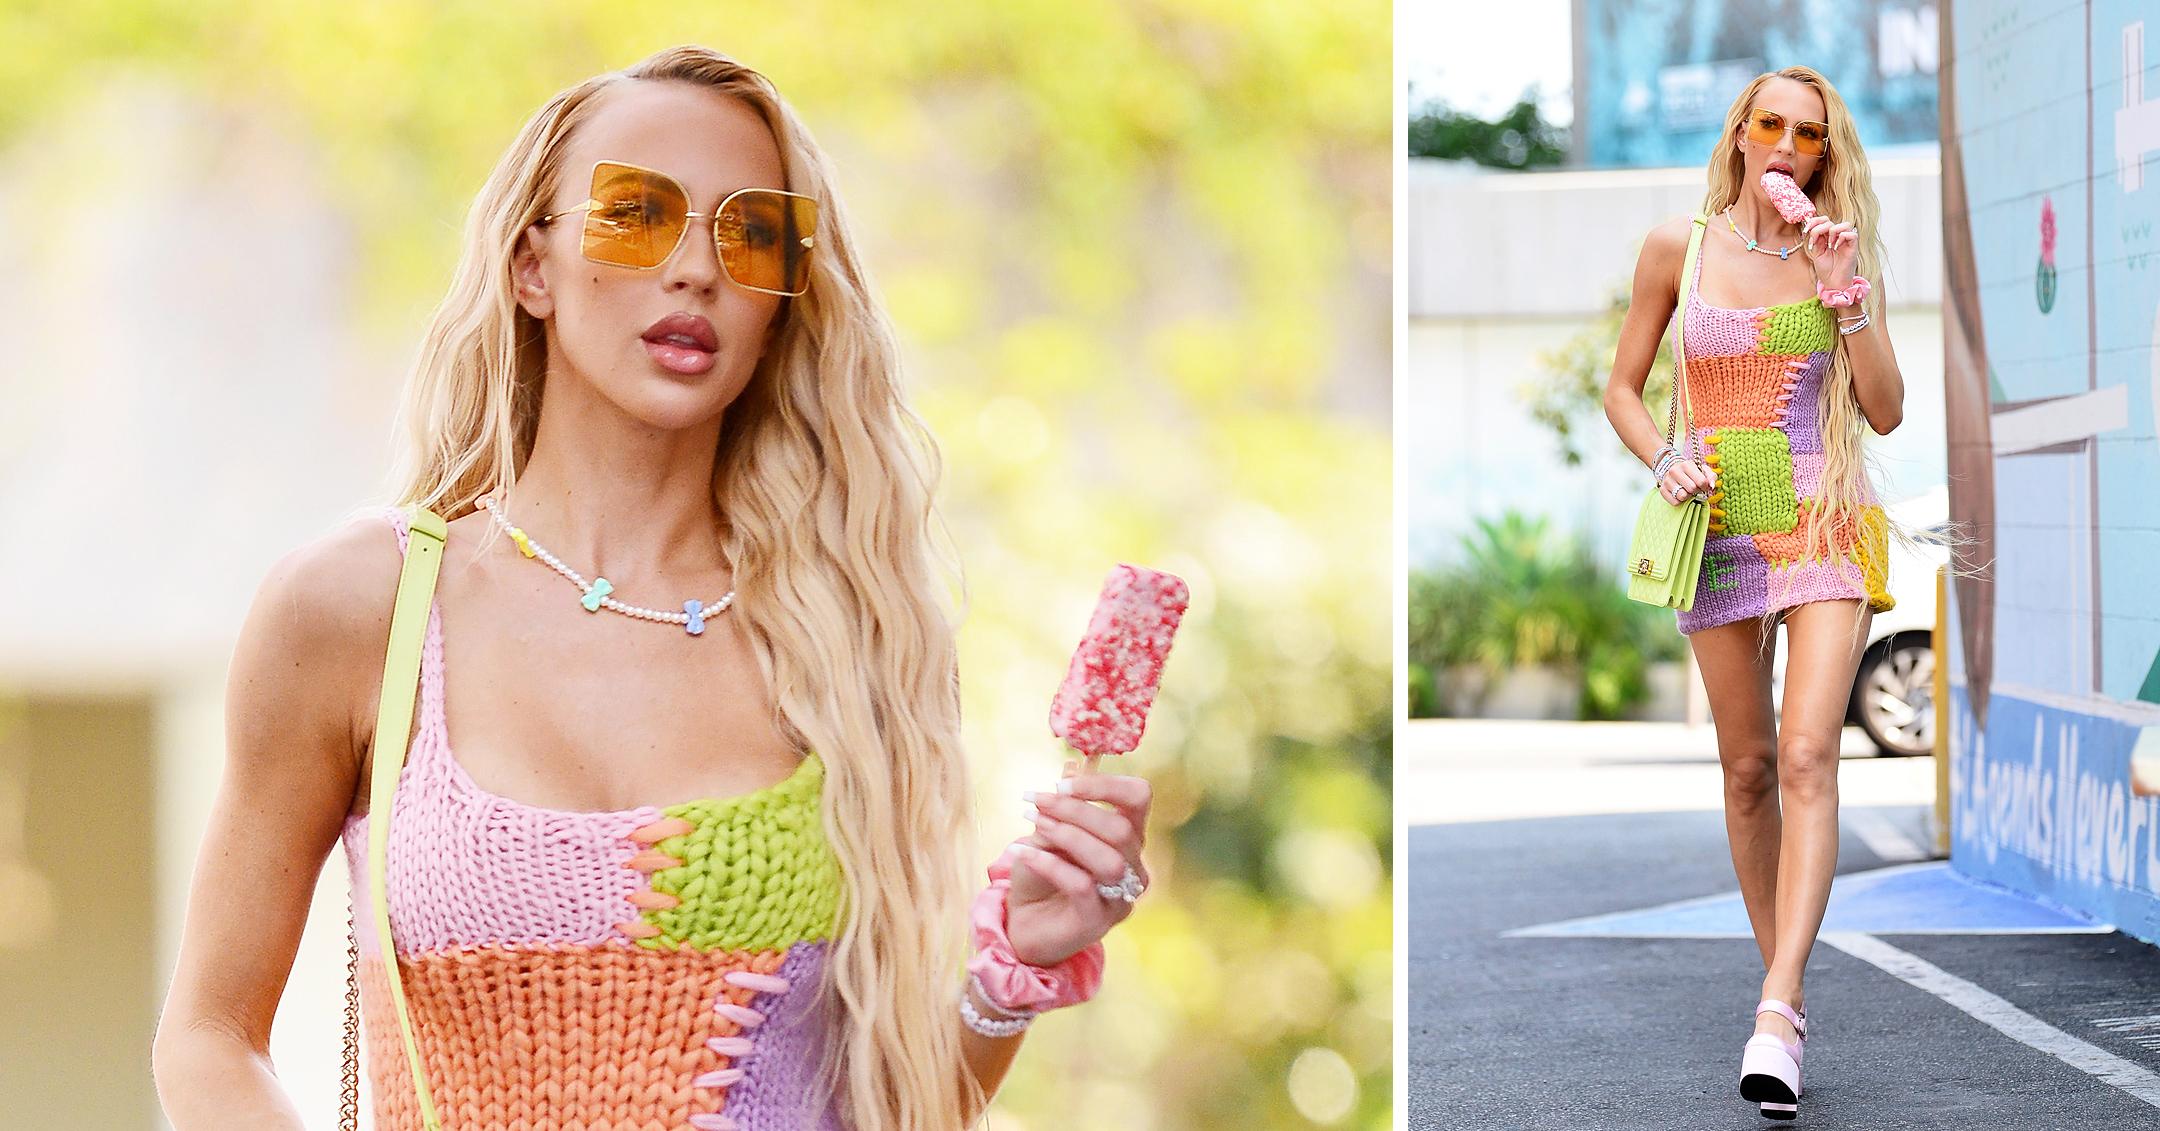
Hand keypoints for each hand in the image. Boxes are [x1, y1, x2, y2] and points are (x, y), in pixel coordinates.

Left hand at [1006, 760, 1151, 966]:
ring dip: (1067, 835)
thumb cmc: (1040, 873)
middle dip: (1075, 810)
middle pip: (1121, 829)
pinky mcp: (1098, 922)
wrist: (1022, 923)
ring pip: (1109, 859)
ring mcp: (1120, 898)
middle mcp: (1133, 867)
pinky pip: (1082, 885)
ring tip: (1033, 826)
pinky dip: (1050, 864)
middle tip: (1036, 802)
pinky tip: (1023, 854)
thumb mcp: (1046, 831)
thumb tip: (1069, 767)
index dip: (1105, 785)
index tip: (1062, 784)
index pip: (1138, 798)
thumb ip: (1062, 805)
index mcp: (1128, 837)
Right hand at [1660, 458, 1713, 504]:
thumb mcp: (1703, 470)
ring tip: (1687, 491)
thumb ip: (1711, 476)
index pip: (1701, 481)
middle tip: (1694, 488)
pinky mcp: (1662, 490)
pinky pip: (1675, 502)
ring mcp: (1667, 480)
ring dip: (1687, 496)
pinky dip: (1679, 501)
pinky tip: (1680, 495)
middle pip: (1692, 489)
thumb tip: (1711, 486)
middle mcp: (1674, 471)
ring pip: (1682, 496)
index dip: (1705, 486)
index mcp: (1686, 465)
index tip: (1703, 486)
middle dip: (1696, 491)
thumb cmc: (1691, 472)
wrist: (1673, 469)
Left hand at [1801, 215, 1858, 286]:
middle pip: (1831, 221)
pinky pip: (1852, 234)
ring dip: (1833, 231)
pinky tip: (1836, 247)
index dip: (1814, 221)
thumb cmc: (1826, 270)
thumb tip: (1812, 228)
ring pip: (1845, 224)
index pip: (1824, 221)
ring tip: (1829, 245)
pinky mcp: (1854, 247)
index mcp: (1828, 237)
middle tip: (1814, 239)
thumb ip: (1816, 240)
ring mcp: (1847, 241)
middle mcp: (1838, 237)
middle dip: (1819, 227)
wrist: (1833, 283)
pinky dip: (1842, 237)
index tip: (1806, 230)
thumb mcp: (1817, 253)